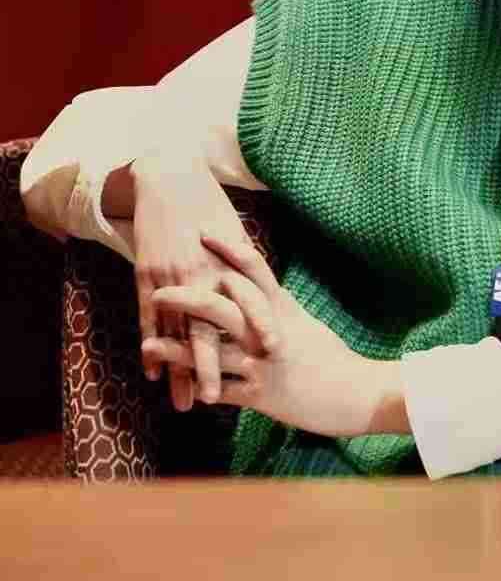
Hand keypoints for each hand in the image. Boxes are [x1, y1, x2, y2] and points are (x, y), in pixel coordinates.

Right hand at [130, 152, 252, 410]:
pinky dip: (151, 346)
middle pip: (207, 324)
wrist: (169, 177)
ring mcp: (170, 274)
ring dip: (178, 369)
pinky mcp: (146, 274)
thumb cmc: (210, 203)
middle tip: (219, 397)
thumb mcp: (235, 229)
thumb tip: (266, 292)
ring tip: (185, 404)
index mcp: (228, 257)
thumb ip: (246, 264)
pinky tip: (153, 375)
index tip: (274, 350)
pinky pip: (147, 317)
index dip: (260, 323)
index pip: (247, 297)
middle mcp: (200, 270)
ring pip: (175, 330)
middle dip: (211, 363)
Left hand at [142, 233, 405, 437]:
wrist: (357, 392)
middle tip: (159, 290)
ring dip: (177, 349)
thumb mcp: (306, 324)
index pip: (253, 270)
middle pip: (223, 306)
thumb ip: (278, 308)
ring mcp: (264, 363)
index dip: (227, 250)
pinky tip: (178, 388)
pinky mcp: (262, 396)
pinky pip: (224, 391)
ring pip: (213, 351)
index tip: (204, 231)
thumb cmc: (333, 357)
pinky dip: (201, 388)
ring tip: (149, 345)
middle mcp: (270, 332)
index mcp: (282, 309)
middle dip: (187, 297)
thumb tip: (259, 290)